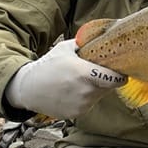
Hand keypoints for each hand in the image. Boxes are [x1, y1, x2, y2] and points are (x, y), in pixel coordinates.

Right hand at [5, 39, 125, 118]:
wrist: (27, 88)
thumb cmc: (48, 64)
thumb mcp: (66, 48)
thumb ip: (86, 43)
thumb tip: (106, 32)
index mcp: (83, 73)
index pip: (114, 79)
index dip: (120, 75)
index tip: (121, 70)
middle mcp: (84, 91)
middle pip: (108, 87)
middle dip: (107, 80)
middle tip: (100, 72)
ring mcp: (80, 105)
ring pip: (99, 96)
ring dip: (97, 89)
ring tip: (83, 80)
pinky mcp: (75, 114)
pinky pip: (89, 104)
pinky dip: (87, 98)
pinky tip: (74, 91)